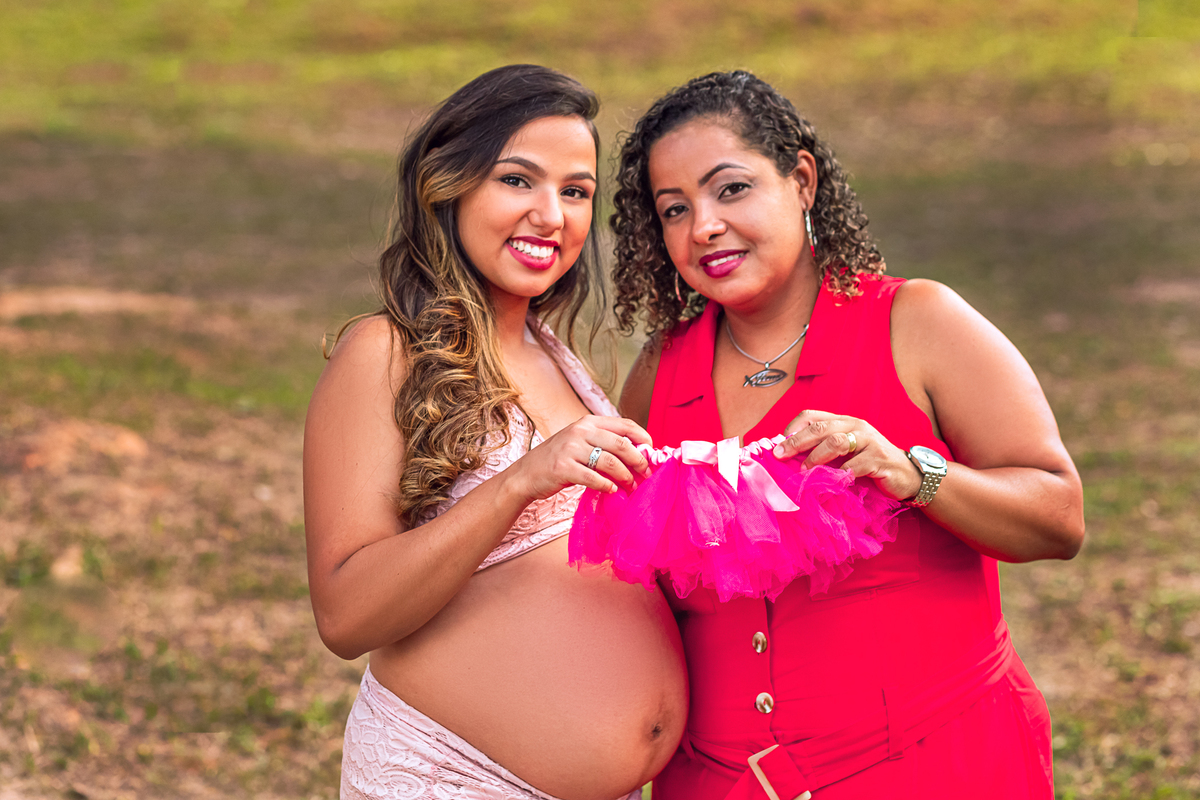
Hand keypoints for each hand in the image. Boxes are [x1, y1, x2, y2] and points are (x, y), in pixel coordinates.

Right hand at [503, 415, 651, 502]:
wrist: (526, 474)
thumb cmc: (558, 460)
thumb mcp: (580, 442)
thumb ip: (603, 443)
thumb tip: (638, 454)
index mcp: (588, 422)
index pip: (625, 424)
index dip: (643, 438)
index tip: (652, 453)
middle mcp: (580, 431)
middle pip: (622, 444)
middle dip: (639, 461)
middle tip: (646, 474)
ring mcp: (570, 448)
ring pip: (610, 462)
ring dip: (625, 477)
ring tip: (630, 486)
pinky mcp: (563, 468)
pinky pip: (594, 478)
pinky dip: (607, 486)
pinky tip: (612, 491)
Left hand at [773, 409, 922, 501]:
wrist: (905, 475)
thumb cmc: (868, 464)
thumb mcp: (844, 454)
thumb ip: (822, 451)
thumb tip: (789, 458)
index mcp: (843, 422)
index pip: (812, 416)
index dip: (793, 428)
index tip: (777, 445)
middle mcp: (855, 426)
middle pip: (821, 428)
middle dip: (797, 442)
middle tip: (780, 456)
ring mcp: (869, 441)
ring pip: (837, 442)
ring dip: (816, 457)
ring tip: (804, 471)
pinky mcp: (879, 458)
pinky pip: (856, 464)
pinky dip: (842, 473)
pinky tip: (834, 481)